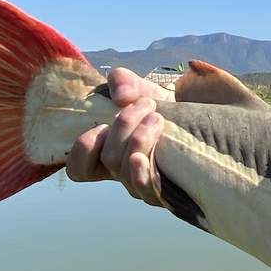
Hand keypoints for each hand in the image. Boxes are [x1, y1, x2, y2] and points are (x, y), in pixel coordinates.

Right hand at [65, 68, 170, 205]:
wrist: (191, 115)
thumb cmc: (156, 106)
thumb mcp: (135, 88)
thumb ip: (122, 81)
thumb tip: (122, 95)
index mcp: (105, 155)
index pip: (78, 169)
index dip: (83, 150)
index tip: (101, 124)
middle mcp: (121, 173)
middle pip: (109, 159)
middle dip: (123, 126)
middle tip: (147, 103)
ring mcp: (142, 183)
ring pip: (126, 170)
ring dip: (139, 139)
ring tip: (157, 118)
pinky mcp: (164, 189)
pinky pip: (147, 190)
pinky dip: (142, 170)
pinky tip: (151, 151)